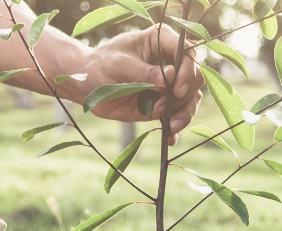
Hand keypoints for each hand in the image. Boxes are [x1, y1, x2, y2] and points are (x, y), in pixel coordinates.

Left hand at [72, 25, 203, 144]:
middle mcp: (170, 61)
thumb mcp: (119, 65)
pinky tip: (170, 138)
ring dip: (184, 114)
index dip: (187, 70)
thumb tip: (171, 76)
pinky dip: (176, 129)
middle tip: (164, 107)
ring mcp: (168, 85)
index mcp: (161, 41)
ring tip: (171, 126)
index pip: (186, 53)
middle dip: (184, 95)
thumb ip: (145, 72)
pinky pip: (177, 116)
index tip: (176, 89)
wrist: (86, 85)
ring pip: (191, 98)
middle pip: (195, 77)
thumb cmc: (100, 65)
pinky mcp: (163, 104)